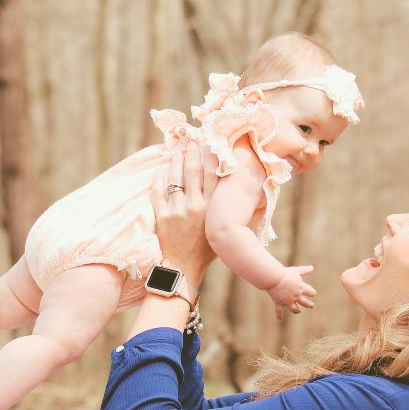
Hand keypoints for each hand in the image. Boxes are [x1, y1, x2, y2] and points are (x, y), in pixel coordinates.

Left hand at [151, 141, 218, 285]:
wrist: (184, 268)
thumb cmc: (207, 250)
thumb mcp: (223, 228)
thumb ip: (231, 211)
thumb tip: (250, 196)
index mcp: (212, 209)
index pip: (212, 175)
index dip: (210, 156)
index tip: (209, 143)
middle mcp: (195, 206)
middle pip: (193, 172)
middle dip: (192, 153)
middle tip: (191, 141)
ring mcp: (177, 211)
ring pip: (175, 178)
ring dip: (176, 161)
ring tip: (177, 150)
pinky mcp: (162, 216)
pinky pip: (158, 192)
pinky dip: (159, 178)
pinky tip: (162, 169)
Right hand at [266, 265, 316, 319]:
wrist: (274, 278)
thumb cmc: (285, 273)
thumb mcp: (296, 270)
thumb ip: (304, 270)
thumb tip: (312, 267)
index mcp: (301, 288)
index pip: (310, 292)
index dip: (312, 292)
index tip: (312, 293)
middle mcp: (296, 296)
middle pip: (305, 302)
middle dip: (309, 304)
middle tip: (312, 306)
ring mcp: (287, 301)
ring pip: (294, 309)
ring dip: (297, 311)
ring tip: (298, 311)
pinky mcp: (279, 302)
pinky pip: (279, 311)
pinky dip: (279, 316)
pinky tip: (280, 320)